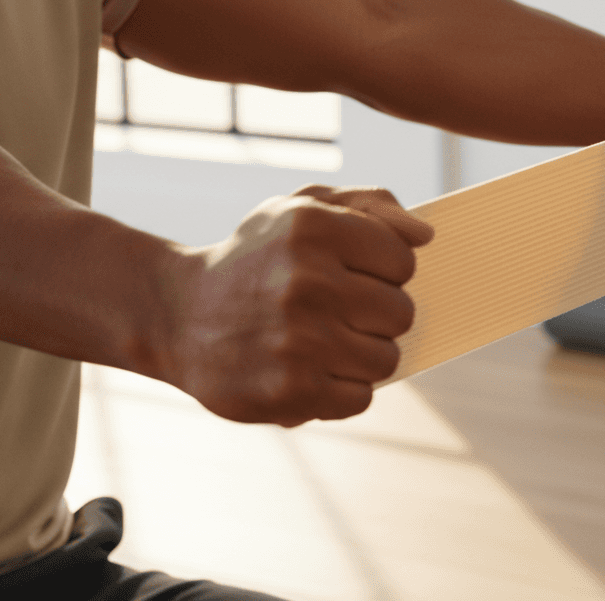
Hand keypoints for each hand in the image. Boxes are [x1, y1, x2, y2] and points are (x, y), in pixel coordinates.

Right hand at [155, 185, 433, 426]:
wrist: (179, 317)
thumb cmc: (259, 258)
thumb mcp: (303, 210)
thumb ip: (371, 206)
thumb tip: (425, 235)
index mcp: (313, 228)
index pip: (403, 261)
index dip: (384, 271)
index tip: (353, 272)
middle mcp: (306, 281)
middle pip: (401, 313)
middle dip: (376, 315)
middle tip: (336, 311)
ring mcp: (298, 340)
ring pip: (386, 359)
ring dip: (362, 355)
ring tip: (322, 342)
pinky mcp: (291, 390)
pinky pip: (360, 398)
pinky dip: (341, 390)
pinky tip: (308, 370)